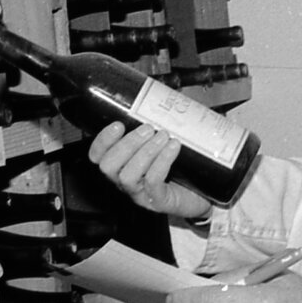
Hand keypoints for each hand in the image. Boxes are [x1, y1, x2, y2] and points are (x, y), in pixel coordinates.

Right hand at [87, 122, 211, 220]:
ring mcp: (140, 194)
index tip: (118, 124)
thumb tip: (159, 100)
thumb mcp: (163, 145)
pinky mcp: (157, 201)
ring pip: (127, 176)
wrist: (204, 193)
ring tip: (163, 136)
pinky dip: (162, 161)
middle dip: (126, 144)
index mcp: (121, 166)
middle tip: (148, 128)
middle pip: (108, 166)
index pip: (97, 156)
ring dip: (145, 152)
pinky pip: (152, 182)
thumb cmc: (182, 168)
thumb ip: (154, 128)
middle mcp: (125, 182)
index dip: (102, 140)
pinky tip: (173, 147)